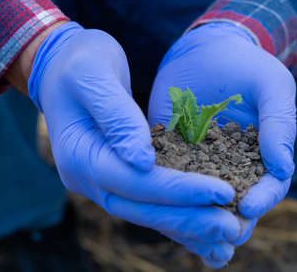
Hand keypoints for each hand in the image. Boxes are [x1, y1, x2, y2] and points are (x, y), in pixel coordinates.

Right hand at [27, 22, 242, 263]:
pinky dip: (178, 216)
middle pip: (144, 209)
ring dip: (189, 225)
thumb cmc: (78, 64)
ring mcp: (102, 182)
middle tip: (233, 227)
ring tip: (229, 233)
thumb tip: (142, 161)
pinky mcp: (119, 177)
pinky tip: (207, 225)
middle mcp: (89, 179)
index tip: (223, 191)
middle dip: (190, 218)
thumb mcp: (93, 76)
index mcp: (81, 156)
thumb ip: (117, 116)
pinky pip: (150, 203)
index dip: (180, 190)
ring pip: (149, 213)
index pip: (136, 182)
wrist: (62, 67)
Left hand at [149, 22, 296, 261]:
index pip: (269, 185)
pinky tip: (158, 214)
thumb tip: (283, 167)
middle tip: (221, 237)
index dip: (263, 200)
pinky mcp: (170, 154)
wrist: (203, 49)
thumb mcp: (270, 84)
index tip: (248, 207)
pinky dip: (166, 201)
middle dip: (229, 223)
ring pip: (200, 201)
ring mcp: (199, 162)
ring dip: (198, 224)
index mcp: (262, 153)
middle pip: (234, 204)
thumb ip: (280, 122)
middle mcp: (232, 165)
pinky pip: (168, 181)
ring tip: (195, 242)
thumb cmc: (244, 64)